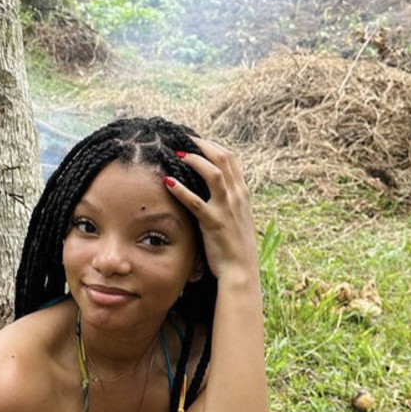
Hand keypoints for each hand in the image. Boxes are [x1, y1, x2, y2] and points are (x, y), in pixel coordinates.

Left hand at [165, 137, 257, 281]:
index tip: (196, 141)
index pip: (230, 158)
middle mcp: (237, 196)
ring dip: (193, 161)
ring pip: (213, 174)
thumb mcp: (237, 217)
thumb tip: (214, 188)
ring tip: (176, 156)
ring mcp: (227, 209)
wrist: (240, 270)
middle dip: (202, 146)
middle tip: (183, 141)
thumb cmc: (235, 245)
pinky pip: (196, 202)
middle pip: (223, 159)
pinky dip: (181, 190)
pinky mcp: (214, 223)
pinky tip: (167, 182)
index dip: (212, 146)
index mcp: (242, 193)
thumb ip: (228, 200)